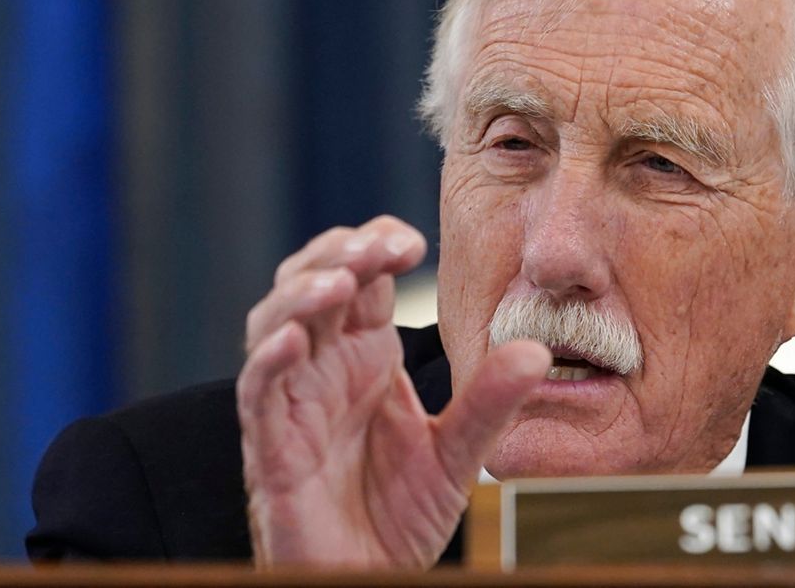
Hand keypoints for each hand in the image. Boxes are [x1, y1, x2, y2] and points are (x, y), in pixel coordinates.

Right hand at [237, 215, 550, 568]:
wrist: (369, 578)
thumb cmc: (400, 514)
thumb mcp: (457, 451)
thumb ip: (490, 401)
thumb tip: (538, 350)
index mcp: (367, 355)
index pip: (363, 278)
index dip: (375, 246)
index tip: (412, 241)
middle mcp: (324, 367)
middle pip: (311, 284)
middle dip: (338, 254)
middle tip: (379, 247)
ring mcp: (293, 403)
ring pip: (273, 325)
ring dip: (299, 296)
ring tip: (340, 283)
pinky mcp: (270, 448)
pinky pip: (257, 394)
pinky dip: (267, 362)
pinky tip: (291, 341)